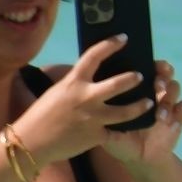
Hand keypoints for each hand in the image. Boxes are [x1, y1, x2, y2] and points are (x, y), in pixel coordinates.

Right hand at [14, 36, 154, 165]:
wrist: (32, 143)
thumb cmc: (41, 115)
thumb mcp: (57, 92)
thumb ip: (75, 85)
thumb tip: (89, 78)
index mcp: (73, 82)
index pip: (94, 55)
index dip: (111, 44)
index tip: (123, 38)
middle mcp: (86, 97)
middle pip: (119, 84)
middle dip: (133, 79)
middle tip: (141, 76)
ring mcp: (93, 118)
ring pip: (126, 111)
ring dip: (141, 106)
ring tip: (149, 103)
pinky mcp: (97, 136)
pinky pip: (115, 132)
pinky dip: (122, 131)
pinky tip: (132, 130)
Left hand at [103, 59, 181, 169]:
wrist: (139, 159)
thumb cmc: (120, 139)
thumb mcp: (106, 127)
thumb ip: (100, 113)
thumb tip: (90, 96)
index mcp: (136, 90)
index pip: (143, 69)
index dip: (145, 63)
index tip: (143, 63)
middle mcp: (153, 92)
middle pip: (163, 72)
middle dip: (162, 73)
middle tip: (157, 83)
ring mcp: (167, 103)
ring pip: (175, 86)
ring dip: (169, 93)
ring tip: (161, 107)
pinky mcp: (179, 117)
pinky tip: (172, 120)